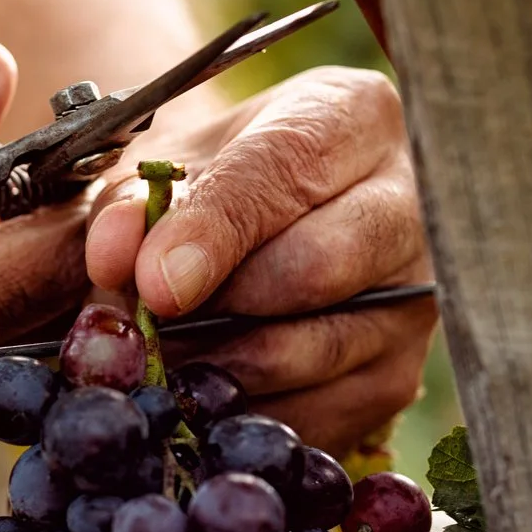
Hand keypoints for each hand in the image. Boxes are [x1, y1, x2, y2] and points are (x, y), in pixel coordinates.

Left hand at [82, 66, 435, 450]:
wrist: (263, 227)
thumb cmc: (211, 184)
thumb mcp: (163, 172)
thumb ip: (132, 206)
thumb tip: (116, 260)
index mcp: (350, 115)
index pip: (284, 171)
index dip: (212, 232)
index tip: (155, 285)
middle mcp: (408, 199)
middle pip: (316, 268)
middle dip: (216, 306)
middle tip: (145, 327)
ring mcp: (415, 294)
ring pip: (315, 350)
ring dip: (218, 368)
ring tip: (158, 360)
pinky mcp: (399, 375)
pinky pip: (316, 414)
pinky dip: (243, 416)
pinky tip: (201, 394)